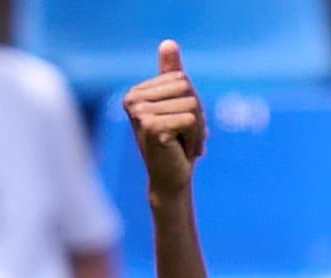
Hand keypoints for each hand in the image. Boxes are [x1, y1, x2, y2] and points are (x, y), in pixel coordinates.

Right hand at [120, 40, 205, 195]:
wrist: (171, 180)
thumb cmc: (175, 144)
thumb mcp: (176, 105)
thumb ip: (171, 75)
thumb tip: (168, 42)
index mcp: (136, 93)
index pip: (180, 78)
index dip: (191, 101)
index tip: (182, 124)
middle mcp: (133, 100)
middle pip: (186, 87)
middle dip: (196, 113)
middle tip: (186, 136)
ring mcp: (140, 114)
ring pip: (191, 104)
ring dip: (197, 128)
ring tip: (184, 145)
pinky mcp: (152, 128)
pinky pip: (191, 120)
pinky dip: (195, 137)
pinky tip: (183, 152)